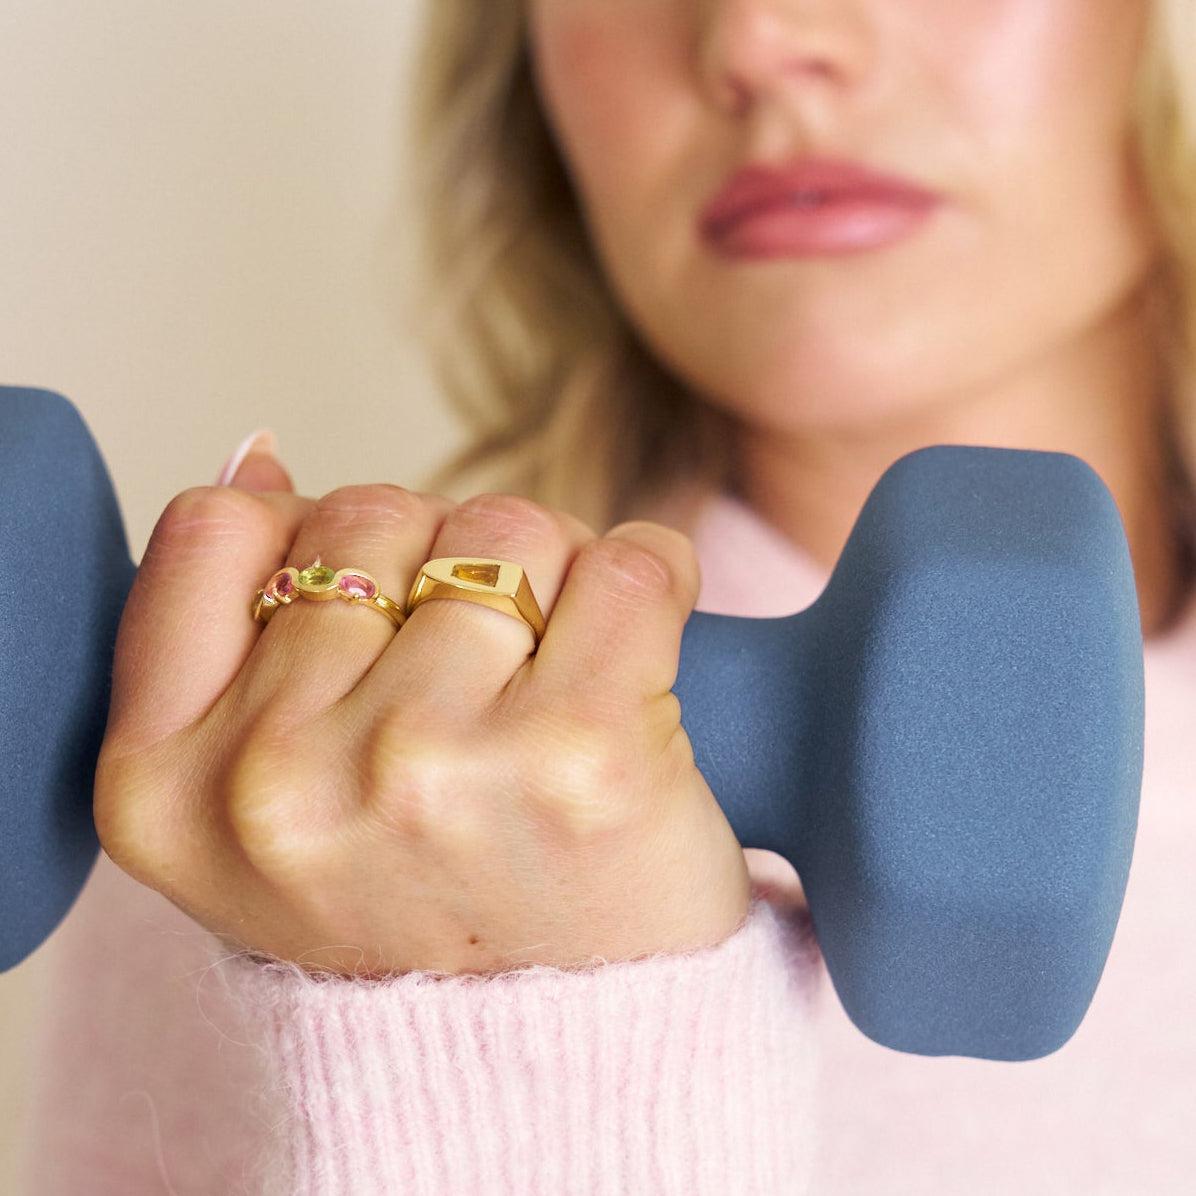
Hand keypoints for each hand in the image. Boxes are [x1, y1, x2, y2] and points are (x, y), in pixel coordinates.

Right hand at [94, 448, 751, 975]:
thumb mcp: (259, 808)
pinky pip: (633, 561)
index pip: (218, 531)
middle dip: (444, 567)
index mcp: (165, 788)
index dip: (315, 543)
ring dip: (551, 580)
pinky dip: (653, 581)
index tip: (375, 617)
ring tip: (553, 690)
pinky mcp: (581, 757)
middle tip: (480, 679)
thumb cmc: (417, 901)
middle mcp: (278, 782)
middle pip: (378, 514)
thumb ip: (230, 635)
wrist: (557, 1044)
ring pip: (507, 528)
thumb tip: (260, 458)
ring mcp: (426, 767)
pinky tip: (639, 662)